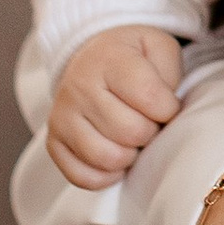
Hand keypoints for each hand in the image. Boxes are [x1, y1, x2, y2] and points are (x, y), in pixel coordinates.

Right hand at [47, 27, 185, 187]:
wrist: (92, 59)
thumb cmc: (133, 58)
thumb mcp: (159, 48)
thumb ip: (170, 75)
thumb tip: (165, 117)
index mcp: (109, 59)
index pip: (149, 97)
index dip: (169, 109)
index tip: (166, 105)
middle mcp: (79, 87)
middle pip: (131, 132)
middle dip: (151, 132)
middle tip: (148, 120)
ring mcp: (61, 117)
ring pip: (108, 158)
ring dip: (130, 155)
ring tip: (131, 137)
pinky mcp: (53, 142)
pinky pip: (83, 177)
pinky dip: (106, 175)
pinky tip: (116, 155)